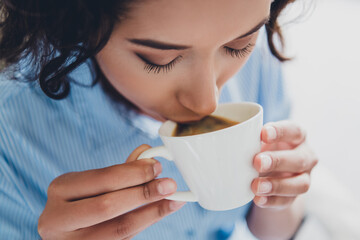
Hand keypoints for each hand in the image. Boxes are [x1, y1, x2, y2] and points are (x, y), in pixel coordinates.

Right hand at [38, 145, 184, 239]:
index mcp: (60, 189)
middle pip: (106, 206)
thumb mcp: (92, 182)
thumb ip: (119, 170)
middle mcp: (57, 218)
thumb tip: (146, 152)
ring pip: (118, 228)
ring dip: (151, 213)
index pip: (101, 179)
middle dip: (143, 193)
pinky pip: (123, 239)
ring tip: (173, 200)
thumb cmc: (81, 199)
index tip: (157, 166)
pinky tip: (160, 212)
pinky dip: (145, 224)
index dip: (133, 173)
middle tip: (169, 185)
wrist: (65, 228)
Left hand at [251, 121, 317, 208]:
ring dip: (276, 186)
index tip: (263, 133)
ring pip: (300, 184)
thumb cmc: (262, 147)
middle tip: (257, 162)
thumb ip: (250, 137)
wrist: (268, 172)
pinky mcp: (295, 197)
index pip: (294, 131)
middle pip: (299, 159)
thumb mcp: (258, 139)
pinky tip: (258, 199)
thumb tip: (229, 137)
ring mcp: (304, 178)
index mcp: (297, 136)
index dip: (280, 131)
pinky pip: (287, 201)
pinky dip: (271, 201)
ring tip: (256, 186)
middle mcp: (306, 156)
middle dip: (277, 161)